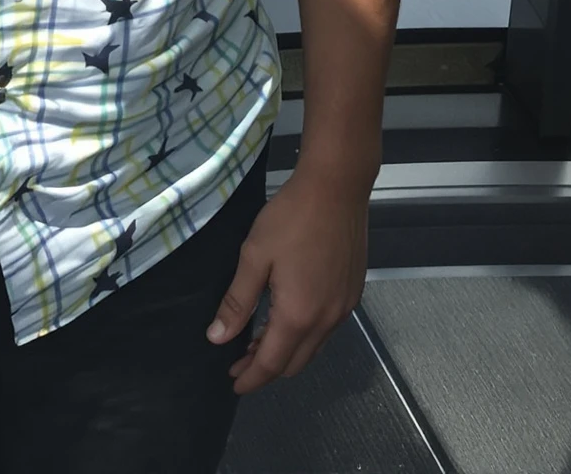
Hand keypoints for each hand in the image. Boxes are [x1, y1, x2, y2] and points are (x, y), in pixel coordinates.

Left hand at [206, 165, 369, 392]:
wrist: (336, 187)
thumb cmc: (290, 217)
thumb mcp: (254, 256)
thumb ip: (238, 302)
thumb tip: (217, 338)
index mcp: (298, 315)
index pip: (272, 364)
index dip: (251, 378)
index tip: (234, 383)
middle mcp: (326, 321)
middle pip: (295, 364)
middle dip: (267, 368)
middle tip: (240, 359)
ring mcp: (343, 309)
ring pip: (312, 349)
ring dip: (286, 352)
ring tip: (259, 340)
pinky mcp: (352, 294)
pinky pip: (326, 330)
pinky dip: (304, 335)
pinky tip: (288, 317)